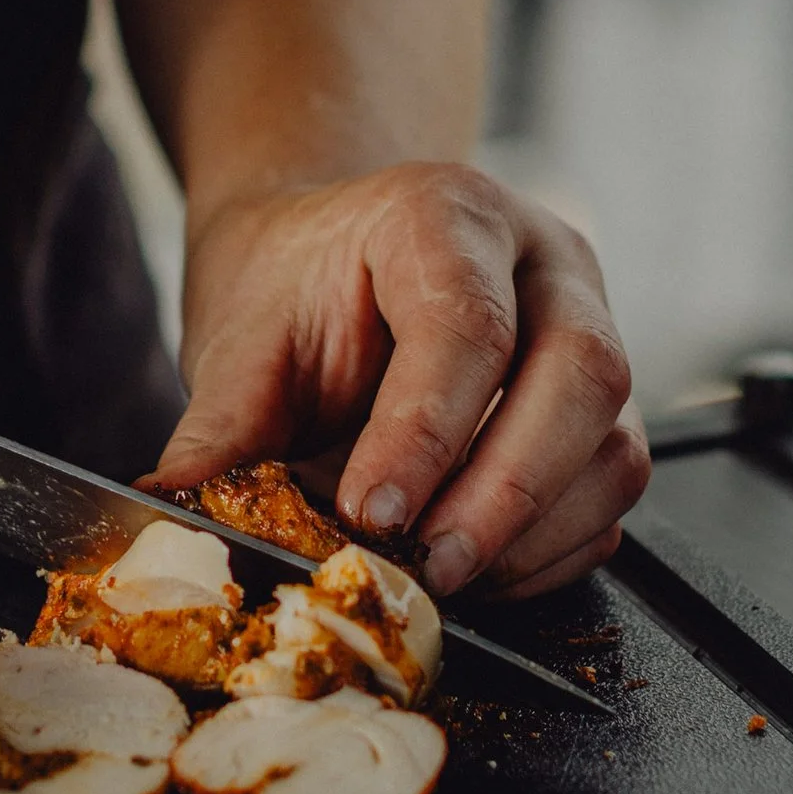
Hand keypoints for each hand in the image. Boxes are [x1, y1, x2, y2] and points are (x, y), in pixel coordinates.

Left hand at [150, 165, 646, 598]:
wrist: (327, 268)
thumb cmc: (292, 294)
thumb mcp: (241, 341)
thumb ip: (222, 423)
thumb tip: (177, 504)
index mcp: (446, 215)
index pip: (467, 325)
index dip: (425, 432)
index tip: (369, 513)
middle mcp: (544, 261)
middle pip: (581, 373)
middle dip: (509, 491)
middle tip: (432, 565)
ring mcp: (591, 328)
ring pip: (615, 442)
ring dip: (537, 533)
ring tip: (447, 578)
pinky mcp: (602, 406)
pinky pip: (611, 492)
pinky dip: (553, 551)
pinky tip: (481, 574)